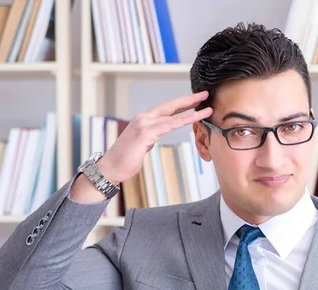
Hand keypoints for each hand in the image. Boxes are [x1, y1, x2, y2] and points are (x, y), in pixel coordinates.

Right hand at [98, 91, 212, 184]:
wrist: (111, 167)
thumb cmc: (125, 159)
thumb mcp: (141, 145)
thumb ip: (149, 138)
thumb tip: (154, 138)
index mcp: (143, 120)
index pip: (166, 109)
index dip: (181, 104)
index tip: (194, 100)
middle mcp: (144, 118)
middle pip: (171, 106)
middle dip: (189, 99)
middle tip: (204, 94)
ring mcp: (144, 124)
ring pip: (173, 115)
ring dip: (192, 110)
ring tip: (207, 109)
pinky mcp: (145, 133)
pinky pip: (170, 125)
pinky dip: (184, 121)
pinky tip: (195, 118)